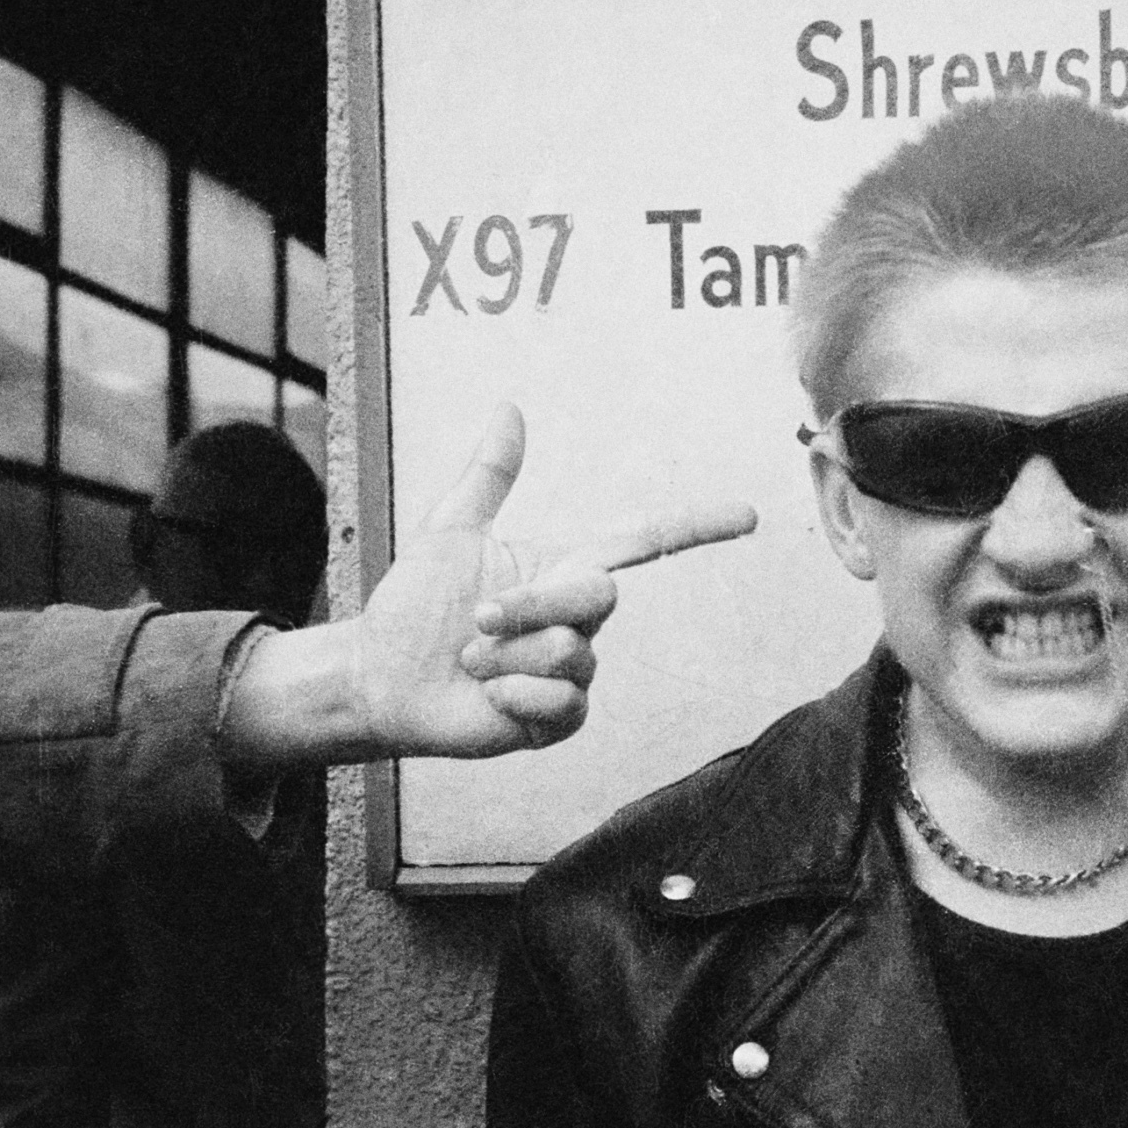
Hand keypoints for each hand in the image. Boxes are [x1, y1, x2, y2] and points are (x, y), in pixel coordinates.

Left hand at [219, 405, 754, 767]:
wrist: (380, 677)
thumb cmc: (414, 607)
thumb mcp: (448, 530)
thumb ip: (488, 474)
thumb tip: (509, 408)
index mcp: (563, 568)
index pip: (644, 541)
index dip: (697, 526)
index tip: (747, 515)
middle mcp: (578, 618)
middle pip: (598, 597)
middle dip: (531, 604)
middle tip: (478, 619)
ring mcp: (574, 671)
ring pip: (573, 652)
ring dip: (507, 655)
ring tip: (471, 660)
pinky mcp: (558, 719)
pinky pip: (563, 701)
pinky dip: (515, 694)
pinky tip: (488, 696)